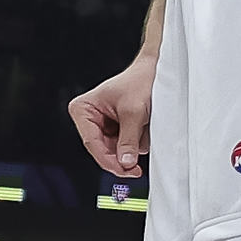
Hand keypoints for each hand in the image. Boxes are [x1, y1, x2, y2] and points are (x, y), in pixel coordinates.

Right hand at [68, 50, 157, 179]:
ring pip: (116, 150)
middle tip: (136, 169)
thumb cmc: (140, 81)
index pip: (92, 143)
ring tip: (144, 125)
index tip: (124, 171)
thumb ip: (128, 139)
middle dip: (122, 155)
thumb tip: (125, 163)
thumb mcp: (134, 112)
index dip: (108, 160)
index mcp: (83, 109)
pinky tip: (145, 126)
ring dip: (133, 144)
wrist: (156, 70)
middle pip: (102, 150)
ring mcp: (104, 125)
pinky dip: (138, 140)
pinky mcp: (117, 128)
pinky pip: (126, 145)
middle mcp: (90, 118)